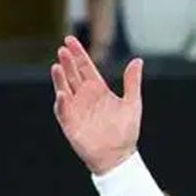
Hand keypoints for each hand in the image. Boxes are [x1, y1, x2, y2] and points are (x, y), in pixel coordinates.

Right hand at [50, 36, 143, 174]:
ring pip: (64, 88)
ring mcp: (76, 108)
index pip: (85, 67)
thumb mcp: (132, 103)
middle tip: (63, 49)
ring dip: (60, 78)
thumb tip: (138, 61)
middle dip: (68, 62)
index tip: (69, 39)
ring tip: (58, 66)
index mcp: (98, 90)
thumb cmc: (126, 131)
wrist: (119, 156)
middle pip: (73, 74)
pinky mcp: (70, 123)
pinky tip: (62, 93)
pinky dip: (62, 102)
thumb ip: (132, 82)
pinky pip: (64, 110)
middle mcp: (85, 96)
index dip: (78, 53)